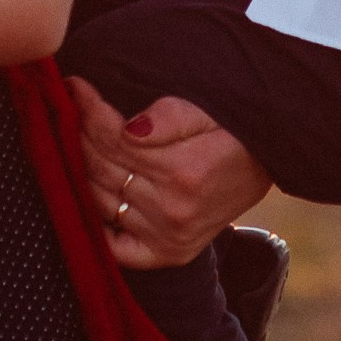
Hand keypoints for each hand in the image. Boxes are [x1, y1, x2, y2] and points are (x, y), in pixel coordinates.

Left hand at [68, 80, 270, 266]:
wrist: (269, 160)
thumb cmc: (234, 129)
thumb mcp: (207, 110)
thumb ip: (169, 116)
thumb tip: (129, 129)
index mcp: (184, 171)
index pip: (115, 138)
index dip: (90, 109)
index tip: (76, 87)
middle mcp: (173, 210)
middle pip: (103, 167)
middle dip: (81, 133)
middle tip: (71, 108)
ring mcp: (169, 237)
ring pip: (101, 199)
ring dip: (82, 169)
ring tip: (76, 140)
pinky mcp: (170, 253)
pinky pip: (118, 248)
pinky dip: (98, 226)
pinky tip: (88, 197)